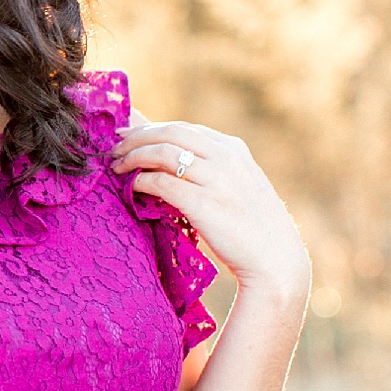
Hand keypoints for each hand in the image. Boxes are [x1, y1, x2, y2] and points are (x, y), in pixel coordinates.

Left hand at [110, 120, 309, 303]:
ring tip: (116, 167)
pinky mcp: (203, 203)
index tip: (128, 134)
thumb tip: (170, 159)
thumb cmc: (253, 228)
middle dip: (136, 137)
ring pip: (162, 152)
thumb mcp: (239, 186)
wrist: (276, 262)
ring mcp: (216, 179)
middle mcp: (226, 157)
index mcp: (234, 149)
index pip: (183, 128)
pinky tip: (130, 188)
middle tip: (114, 147)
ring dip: (133, 156)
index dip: (150, 129)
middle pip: (169, 133)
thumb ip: (211, 168)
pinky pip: (161, 183)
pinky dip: (140, 181)